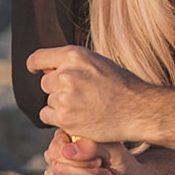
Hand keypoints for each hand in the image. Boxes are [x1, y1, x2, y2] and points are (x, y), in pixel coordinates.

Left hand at [28, 45, 153, 144]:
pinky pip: (47, 116)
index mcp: (75, 56)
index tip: (35, 70)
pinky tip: (77, 117)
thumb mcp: (99, 63)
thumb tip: (46, 69)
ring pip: (48, 100)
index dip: (35, 65)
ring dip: (60, 105)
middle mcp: (67, 74)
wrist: (138, 110)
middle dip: (57, 89)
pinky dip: (57, 119)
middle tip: (80, 96)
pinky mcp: (65, 118)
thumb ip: (74, 64)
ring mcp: (65, 97)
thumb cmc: (123, 86)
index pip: (39, 58)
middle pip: (45, 82)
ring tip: (85, 107)